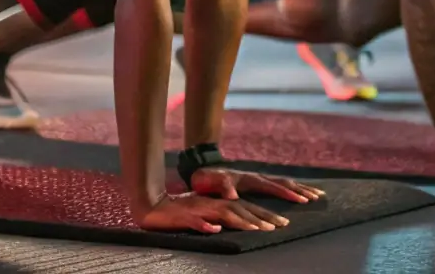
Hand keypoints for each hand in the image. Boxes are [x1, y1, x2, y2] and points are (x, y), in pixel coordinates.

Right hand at [137, 192, 289, 234]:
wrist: (152, 207)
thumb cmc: (179, 213)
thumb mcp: (203, 215)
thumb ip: (219, 219)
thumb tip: (230, 227)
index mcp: (218, 203)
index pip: (245, 208)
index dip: (263, 214)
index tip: (282, 222)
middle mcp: (212, 204)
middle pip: (240, 209)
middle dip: (261, 217)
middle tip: (279, 226)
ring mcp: (199, 210)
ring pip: (222, 214)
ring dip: (241, 221)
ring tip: (257, 229)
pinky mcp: (184, 217)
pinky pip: (195, 222)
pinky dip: (205, 225)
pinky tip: (214, 230)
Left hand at [189, 166, 324, 204]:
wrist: (206, 169)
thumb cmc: (209, 179)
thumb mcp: (213, 182)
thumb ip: (224, 187)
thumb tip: (234, 196)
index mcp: (251, 179)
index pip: (274, 186)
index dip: (288, 193)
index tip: (302, 200)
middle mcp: (259, 177)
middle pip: (285, 182)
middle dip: (301, 190)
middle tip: (317, 197)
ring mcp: (260, 178)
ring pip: (286, 182)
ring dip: (301, 188)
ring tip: (317, 194)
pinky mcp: (260, 182)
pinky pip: (280, 184)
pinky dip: (293, 188)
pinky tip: (301, 193)